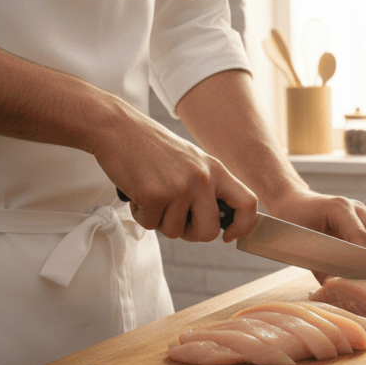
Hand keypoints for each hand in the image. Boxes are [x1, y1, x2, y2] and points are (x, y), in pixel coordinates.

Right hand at [93, 111, 257, 242]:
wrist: (118, 128)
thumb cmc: (153, 147)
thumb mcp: (192, 160)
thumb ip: (208, 186)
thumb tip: (217, 223)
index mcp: (215, 169)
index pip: (248, 203)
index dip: (243, 226)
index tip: (228, 236)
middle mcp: (202, 179)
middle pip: (209, 232)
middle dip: (191, 234)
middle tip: (176, 220)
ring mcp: (179, 188)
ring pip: (175, 232)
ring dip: (160, 221)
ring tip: (152, 196)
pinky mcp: (153, 196)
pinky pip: (150, 225)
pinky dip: (141, 215)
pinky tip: (138, 194)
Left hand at [264, 188, 365, 282]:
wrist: (293, 203)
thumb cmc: (292, 222)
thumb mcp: (301, 244)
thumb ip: (320, 267)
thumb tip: (336, 288)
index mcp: (338, 208)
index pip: (360, 235)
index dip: (364, 259)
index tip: (364, 278)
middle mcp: (355, 207)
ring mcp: (363, 212)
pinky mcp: (365, 220)